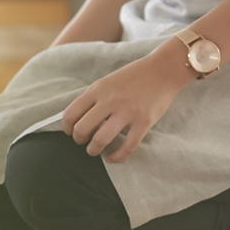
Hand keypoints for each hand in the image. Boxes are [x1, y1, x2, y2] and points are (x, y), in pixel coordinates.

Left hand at [62, 51, 187, 161]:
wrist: (162, 70)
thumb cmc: (132, 76)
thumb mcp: (106, 82)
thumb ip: (93, 98)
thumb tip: (79, 119)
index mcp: (97, 90)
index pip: (71, 113)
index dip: (67, 127)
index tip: (69, 132)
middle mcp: (110, 101)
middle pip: (82, 128)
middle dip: (78, 139)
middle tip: (82, 141)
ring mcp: (127, 112)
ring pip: (101, 139)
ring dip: (93, 149)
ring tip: (94, 150)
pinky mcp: (144, 122)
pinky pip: (128, 146)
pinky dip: (117, 157)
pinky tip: (111, 159)